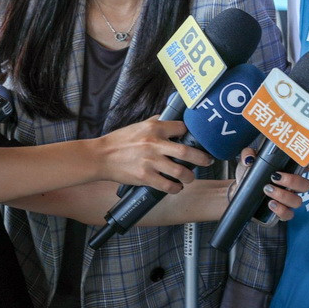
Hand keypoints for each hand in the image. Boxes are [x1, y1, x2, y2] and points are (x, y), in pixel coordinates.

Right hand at [92, 117, 214, 192]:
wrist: (100, 157)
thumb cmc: (119, 141)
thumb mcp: (138, 126)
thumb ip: (155, 123)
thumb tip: (168, 119)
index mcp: (154, 128)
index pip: (182, 128)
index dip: (191, 134)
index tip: (197, 141)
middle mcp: (154, 144)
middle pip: (186, 151)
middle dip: (201, 158)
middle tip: (208, 161)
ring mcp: (150, 161)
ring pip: (179, 171)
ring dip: (189, 176)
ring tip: (190, 177)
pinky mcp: (144, 177)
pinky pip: (166, 185)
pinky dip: (175, 188)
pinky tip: (176, 187)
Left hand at [234, 148, 308, 221]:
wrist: (240, 192)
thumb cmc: (249, 175)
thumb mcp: (248, 161)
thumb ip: (249, 154)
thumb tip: (250, 159)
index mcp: (290, 169)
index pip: (308, 164)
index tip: (306, 161)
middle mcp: (293, 185)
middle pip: (306, 185)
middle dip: (293, 181)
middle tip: (275, 177)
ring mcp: (288, 200)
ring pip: (298, 201)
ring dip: (283, 195)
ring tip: (267, 189)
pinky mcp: (281, 213)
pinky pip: (288, 215)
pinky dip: (281, 210)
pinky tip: (270, 204)